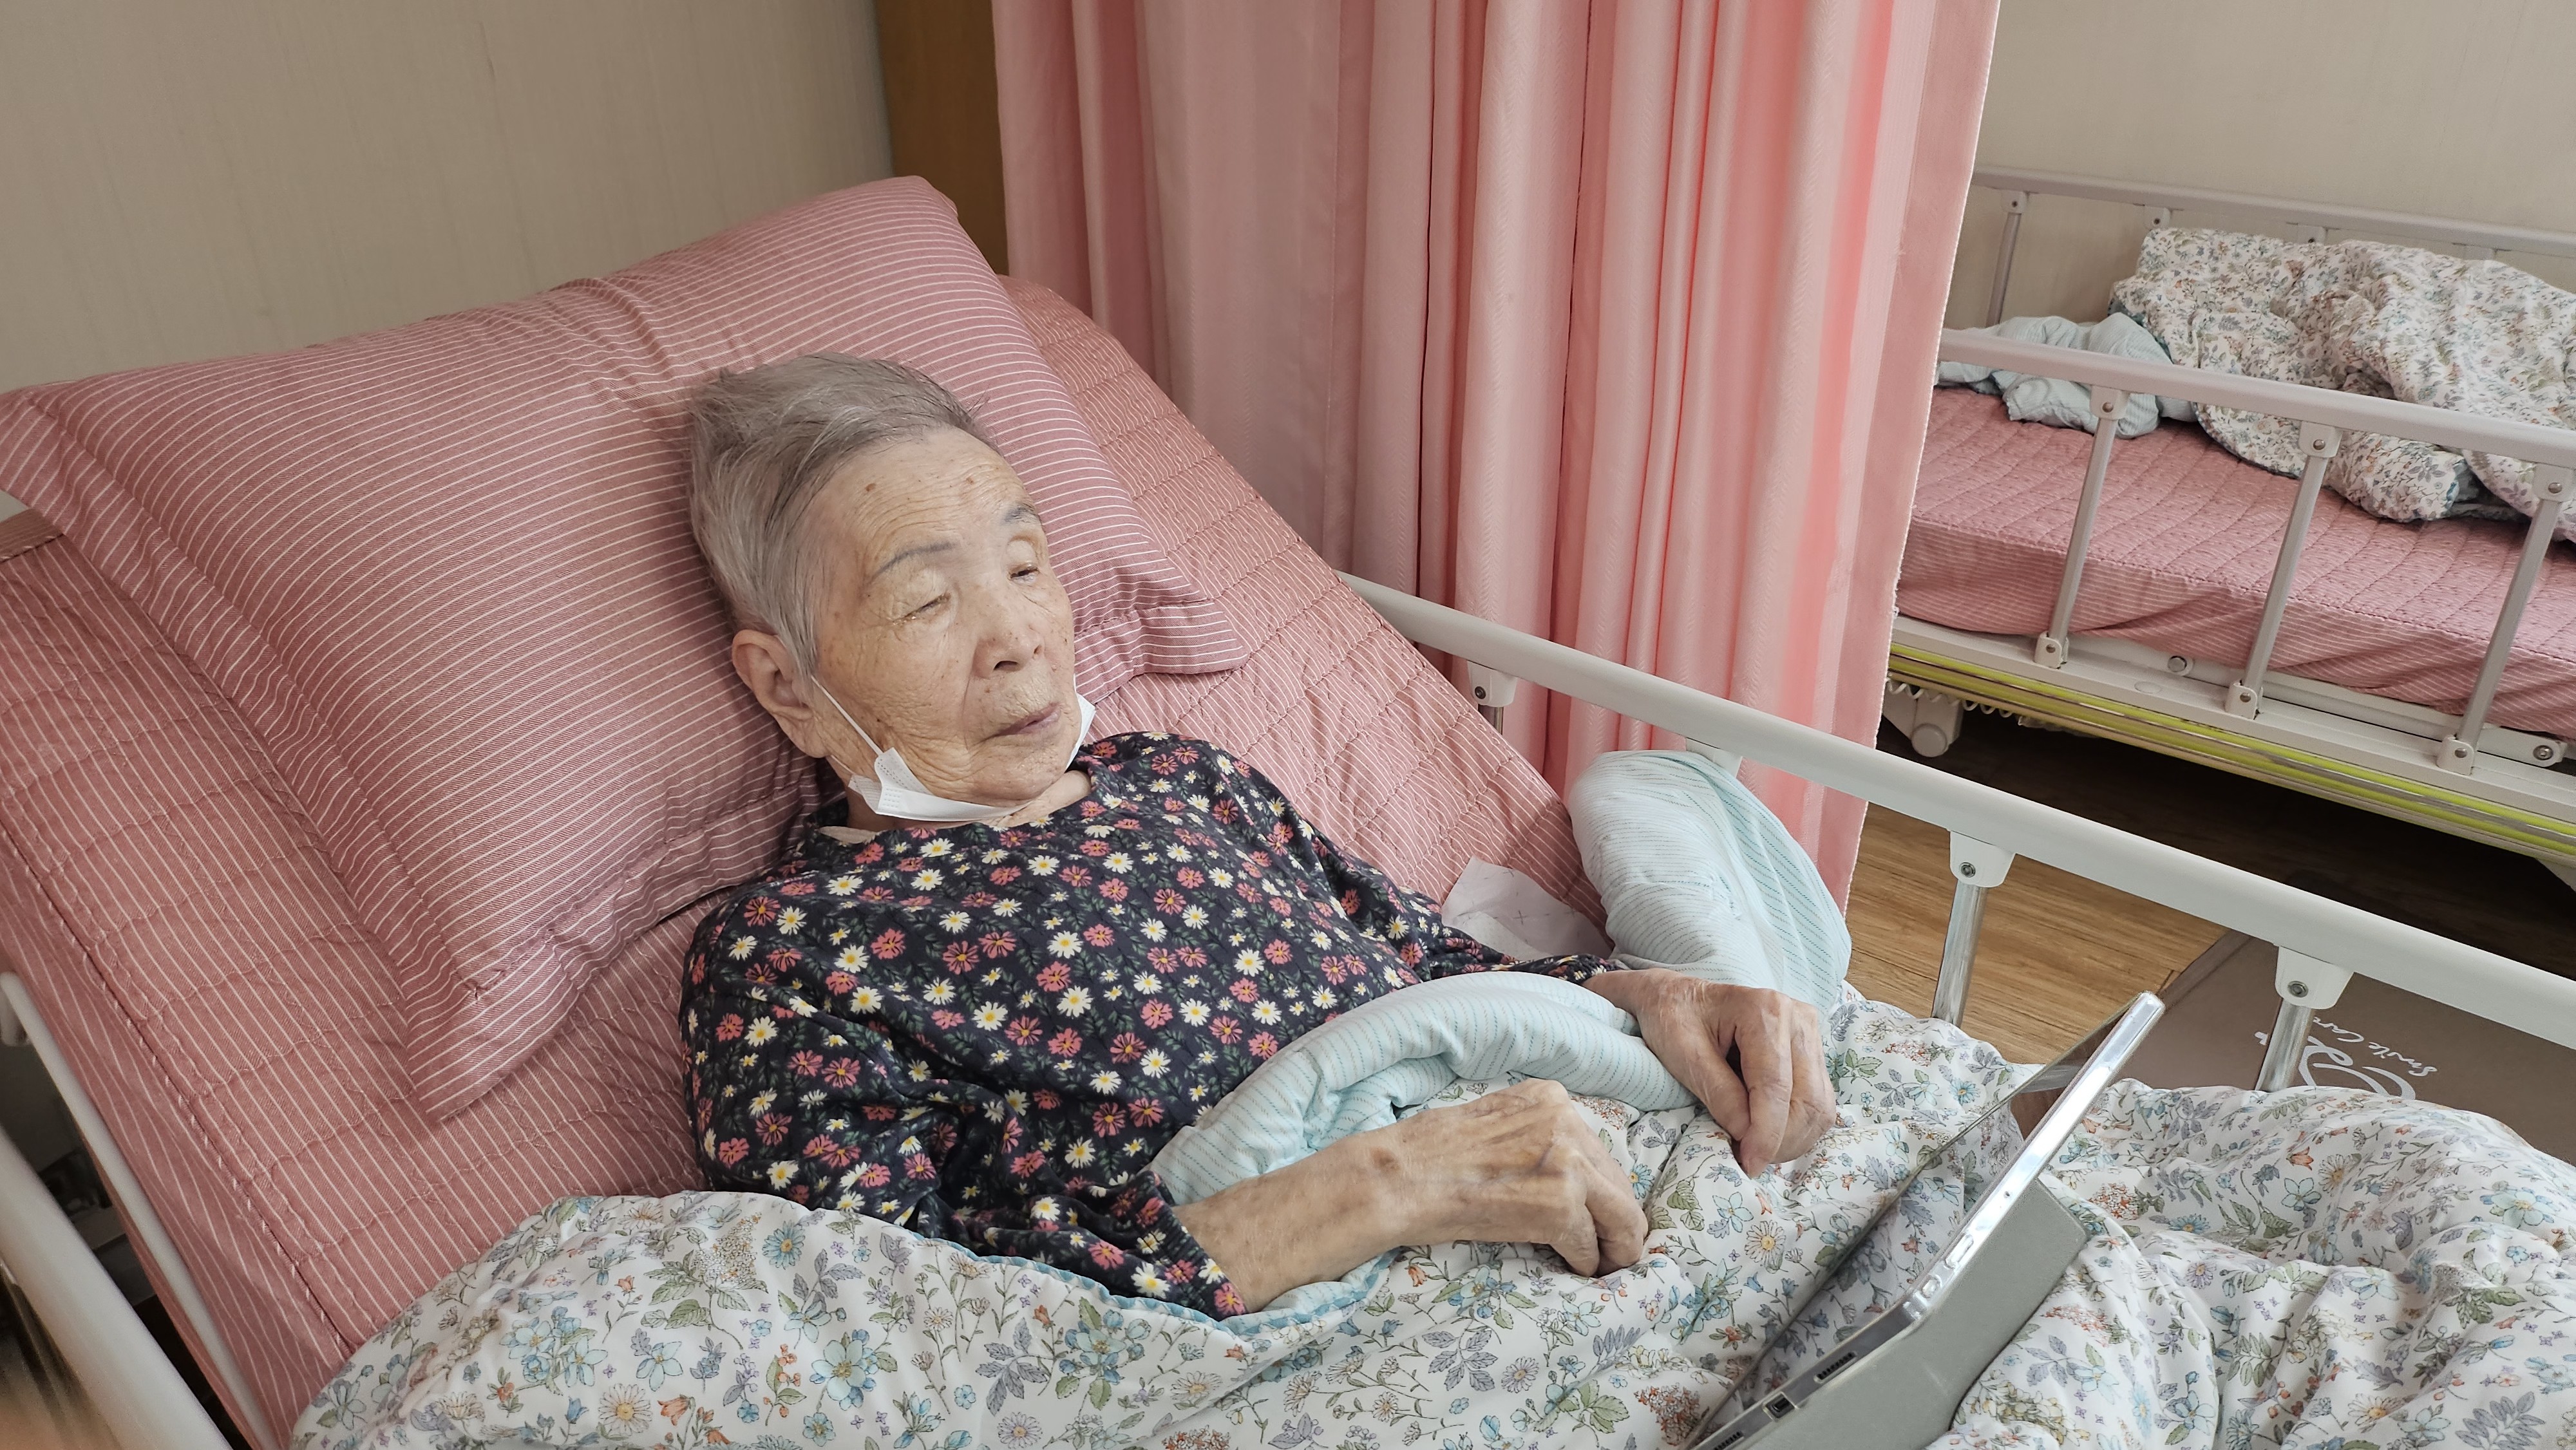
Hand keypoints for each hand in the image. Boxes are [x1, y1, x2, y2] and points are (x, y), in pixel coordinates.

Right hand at [1172, 1078, 1647, 1309]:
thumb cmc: (1430, 1154)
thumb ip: (1539, 1136)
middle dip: (1618, 1222)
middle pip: (1618, 1182)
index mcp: (1551, 1097)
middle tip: (1612, 1252)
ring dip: (1613, 1248)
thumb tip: (1575, 1172)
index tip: (1599, 1214)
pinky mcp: (1559, 1205)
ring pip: (1620, 1216)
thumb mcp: (1495, 1122)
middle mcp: (1567, 1120)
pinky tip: (1571, 1269)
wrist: (1398, 1178)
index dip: (1601, 1189)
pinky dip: (1585, 1263)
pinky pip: (1590, 1245)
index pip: (1600, 1149)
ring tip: (1602, 1267)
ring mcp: (1567, 1161)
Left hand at [1585, 969, 1832, 1175]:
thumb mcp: (1681, 1052)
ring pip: (1820, 1105)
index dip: (1766, 1133)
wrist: (1678, 996)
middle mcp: (1798, 1018)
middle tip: (1750, 1162)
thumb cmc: (1673, 1019)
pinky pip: (1819, 1102)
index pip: (1775, 1085)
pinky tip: (1771, 1137)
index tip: (1748, 1164)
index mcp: (1764, 1010)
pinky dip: (1800, 1129)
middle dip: (1781, 1141)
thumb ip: (1717, 1092)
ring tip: (1758, 1152)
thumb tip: (1746, 1134)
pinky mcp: (1812, 1051)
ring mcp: (1810, 1034)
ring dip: (1794, 1140)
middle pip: (1807, 1099)